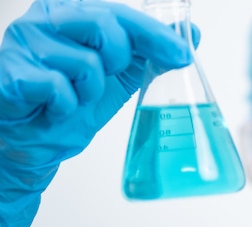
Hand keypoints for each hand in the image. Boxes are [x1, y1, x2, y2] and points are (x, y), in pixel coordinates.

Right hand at [0, 0, 193, 226]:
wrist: (36, 143)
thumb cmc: (71, 105)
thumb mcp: (118, 78)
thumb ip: (148, 54)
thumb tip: (190, 33)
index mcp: (69, 13)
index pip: (120, 13)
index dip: (155, 34)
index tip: (182, 53)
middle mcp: (44, 20)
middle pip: (103, 23)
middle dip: (118, 59)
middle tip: (106, 78)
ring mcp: (24, 44)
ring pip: (86, 62)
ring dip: (90, 91)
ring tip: (74, 98)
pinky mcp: (13, 74)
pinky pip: (60, 88)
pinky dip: (66, 107)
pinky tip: (54, 108)